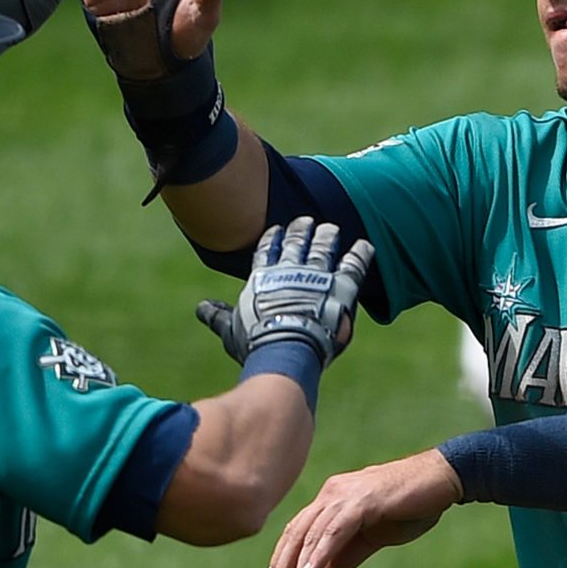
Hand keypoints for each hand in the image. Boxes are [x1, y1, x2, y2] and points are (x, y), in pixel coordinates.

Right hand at [197, 216, 373, 366]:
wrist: (288, 346)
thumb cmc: (257, 342)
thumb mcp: (232, 330)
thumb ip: (218, 316)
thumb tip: (201, 308)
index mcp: (264, 277)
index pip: (267, 251)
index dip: (272, 239)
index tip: (277, 230)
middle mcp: (290, 270)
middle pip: (296, 244)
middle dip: (300, 231)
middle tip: (305, 221)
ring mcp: (317, 276)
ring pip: (323, 248)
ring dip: (326, 237)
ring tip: (330, 229)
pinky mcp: (341, 286)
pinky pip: (353, 265)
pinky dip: (360, 254)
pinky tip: (365, 245)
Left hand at [265, 452, 463, 567]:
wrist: (443, 480)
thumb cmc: (413, 505)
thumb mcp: (378, 535)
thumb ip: (352, 550)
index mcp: (334, 499)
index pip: (300, 529)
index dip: (285, 555)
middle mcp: (333, 493)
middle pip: (299, 530)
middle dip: (284, 563)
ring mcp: (347, 495)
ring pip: (314, 533)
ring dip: (300, 565)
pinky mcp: (363, 500)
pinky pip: (336, 530)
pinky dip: (321, 552)